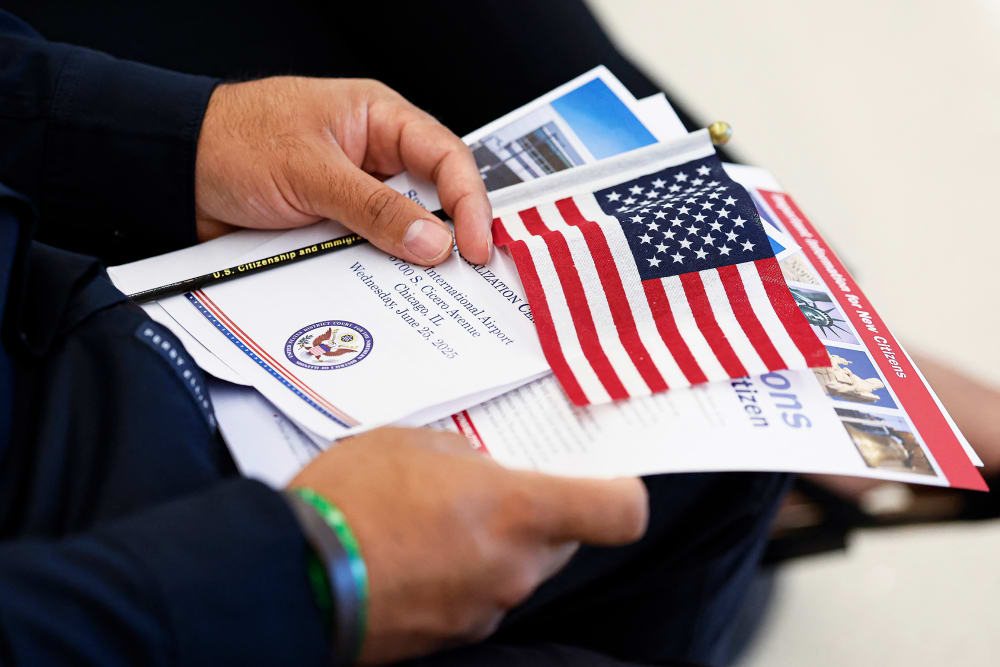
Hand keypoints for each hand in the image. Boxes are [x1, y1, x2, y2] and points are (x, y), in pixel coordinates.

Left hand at [194, 77, 491, 264]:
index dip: (468, 202)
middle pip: (432, 199)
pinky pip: (367, 255)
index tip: (476, 245)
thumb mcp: (309, 171)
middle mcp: (372, 158)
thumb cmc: (230, 140)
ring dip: (410, 262)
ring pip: (401, 234)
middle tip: (463, 277)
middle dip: (448, 237)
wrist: (171, 172)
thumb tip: (432, 240)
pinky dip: (375, 275)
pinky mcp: (331, 230)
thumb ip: (374, 208)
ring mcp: (352, 197)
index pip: (445, 157)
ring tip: (426, 291)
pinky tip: (383, 293)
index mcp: (377, 120)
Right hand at [288, 427, 647, 663]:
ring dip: (495, 546)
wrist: (293, 576)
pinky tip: (417, 554)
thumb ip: (469, 456)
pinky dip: (464, 576)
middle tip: (490, 491)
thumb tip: (486, 471)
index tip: (606, 480)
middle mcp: (514, 568)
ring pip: (520, 569)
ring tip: (435, 522)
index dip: (622, 494)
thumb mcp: (413, 443)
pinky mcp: (455, 636)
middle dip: (538, 515)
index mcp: (517, 511)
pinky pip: (482, 597)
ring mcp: (486, 609)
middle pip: (566, 540)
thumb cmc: (350, 499)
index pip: (618, 513)